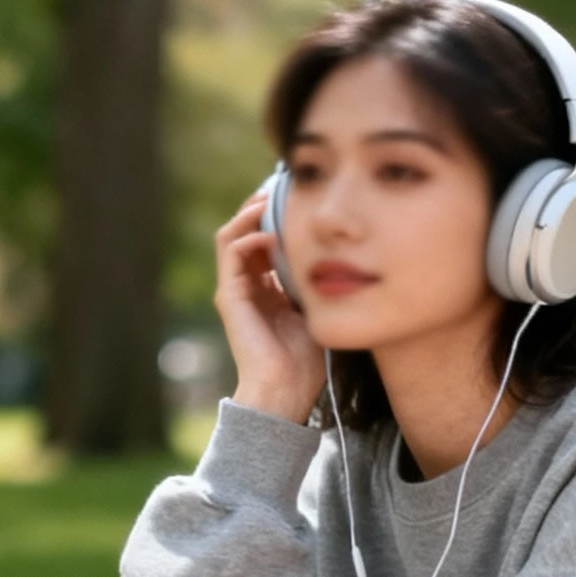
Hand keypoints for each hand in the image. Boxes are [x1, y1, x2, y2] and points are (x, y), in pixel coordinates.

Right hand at [214, 191, 322, 425]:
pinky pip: (231, 250)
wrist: (285, 390)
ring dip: (251, 212)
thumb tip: (346, 256)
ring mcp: (235, 289)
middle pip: (247, 231)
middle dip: (264, 206)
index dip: (280, 217)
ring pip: (233, 234)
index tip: (302, 197)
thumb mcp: (320, 309)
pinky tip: (272, 233)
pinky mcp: (230, 295)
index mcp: (267, 289)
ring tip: (272, 198)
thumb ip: (321, 283)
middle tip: (285, 186)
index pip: (266, 241)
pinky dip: (249, 234)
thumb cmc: (307, 360)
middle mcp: (247, 286)